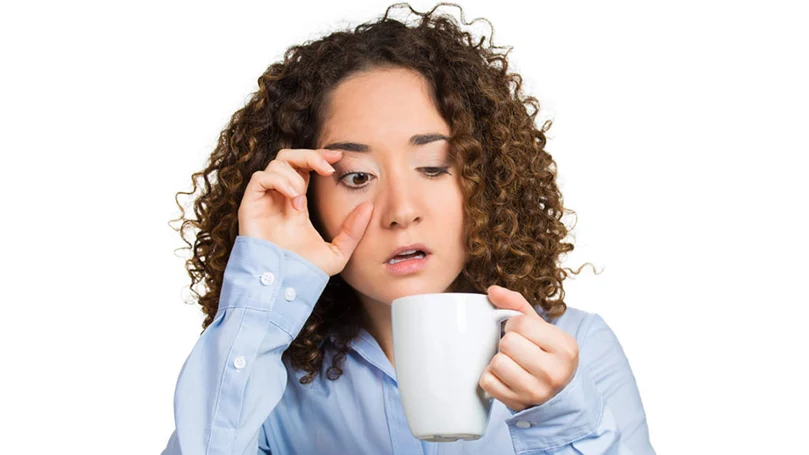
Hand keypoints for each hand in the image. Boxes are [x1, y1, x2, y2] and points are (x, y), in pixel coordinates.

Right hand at [237, 148, 372, 275]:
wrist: (282, 285)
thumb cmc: (304, 271)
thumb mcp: (337, 252)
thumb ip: (353, 231)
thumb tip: (368, 207)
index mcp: (297, 202)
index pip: (305, 168)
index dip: (319, 157)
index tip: (338, 157)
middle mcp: (280, 197)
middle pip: (289, 158)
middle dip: (309, 155)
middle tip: (327, 166)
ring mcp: (265, 201)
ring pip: (275, 165)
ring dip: (294, 173)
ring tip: (302, 196)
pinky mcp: (251, 206)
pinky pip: (260, 178)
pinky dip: (278, 180)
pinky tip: (293, 197)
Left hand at [479, 285, 578, 411]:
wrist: (559, 393)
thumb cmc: (547, 355)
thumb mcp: (541, 328)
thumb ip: (517, 305)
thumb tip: (492, 290)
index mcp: (564, 347)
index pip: (520, 323)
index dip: (514, 325)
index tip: (522, 333)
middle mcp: (554, 372)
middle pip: (507, 343)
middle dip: (507, 343)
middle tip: (516, 350)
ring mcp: (537, 391)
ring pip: (497, 363)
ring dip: (498, 360)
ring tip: (511, 363)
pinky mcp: (518, 404)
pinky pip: (487, 382)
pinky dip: (491, 377)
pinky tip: (504, 377)